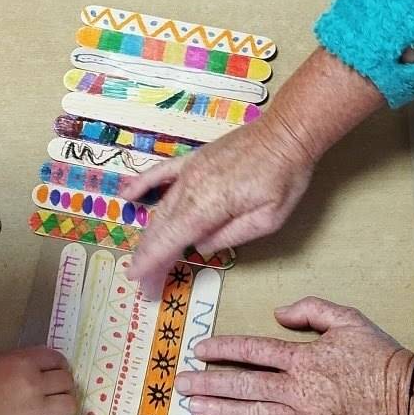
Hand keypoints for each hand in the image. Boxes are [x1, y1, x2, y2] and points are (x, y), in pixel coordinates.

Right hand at [0, 347, 75, 414]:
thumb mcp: (1, 359)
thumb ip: (25, 360)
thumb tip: (45, 366)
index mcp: (26, 363)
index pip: (58, 359)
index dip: (60, 365)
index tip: (56, 371)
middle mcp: (35, 384)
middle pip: (67, 382)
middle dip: (64, 385)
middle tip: (55, 390)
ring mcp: (35, 409)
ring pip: (69, 405)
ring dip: (64, 405)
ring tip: (55, 408)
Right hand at [124, 116, 315, 289]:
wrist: (285, 134)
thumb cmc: (284, 178)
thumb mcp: (268, 219)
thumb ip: (230, 236)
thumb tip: (201, 245)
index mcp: (208, 205)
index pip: (170, 240)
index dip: (152, 262)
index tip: (139, 280)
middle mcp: (190, 188)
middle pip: (161, 228)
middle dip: (149, 256)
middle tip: (144, 281)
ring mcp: (189, 172)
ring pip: (160, 207)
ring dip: (148, 234)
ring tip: (141, 257)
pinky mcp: (193, 160)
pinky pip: (160, 173)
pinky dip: (142, 185)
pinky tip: (128, 196)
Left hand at [176, 296, 413, 414]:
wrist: (412, 397)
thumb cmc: (381, 357)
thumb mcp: (348, 319)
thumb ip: (310, 310)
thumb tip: (277, 315)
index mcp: (303, 358)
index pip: (251, 352)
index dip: (221, 350)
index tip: (199, 350)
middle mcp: (299, 389)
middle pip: (243, 385)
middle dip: (208, 383)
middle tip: (181, 384)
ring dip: (220, 412)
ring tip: (193, 409)